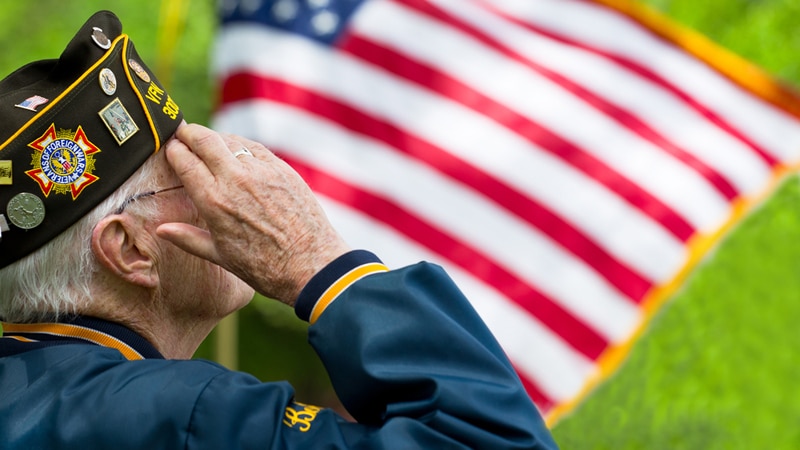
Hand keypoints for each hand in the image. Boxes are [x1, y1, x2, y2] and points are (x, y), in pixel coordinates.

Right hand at [155, 124, 350, 305]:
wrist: (311, 264)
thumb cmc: (264, 267)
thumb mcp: (221, 256)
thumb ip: (188, 238)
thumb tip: (161, 229)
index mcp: (213, 201)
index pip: (184, 160)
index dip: (173, 150)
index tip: (170, 148)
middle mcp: (235, 179)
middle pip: (204, 139)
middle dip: (189, 133)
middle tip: (183, 133)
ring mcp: (261, 171)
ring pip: (231, 140)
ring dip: (216, 138)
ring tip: (209, 143)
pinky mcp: (283, 169)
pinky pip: (256, 148)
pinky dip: (242, 146)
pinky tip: (238, 151)